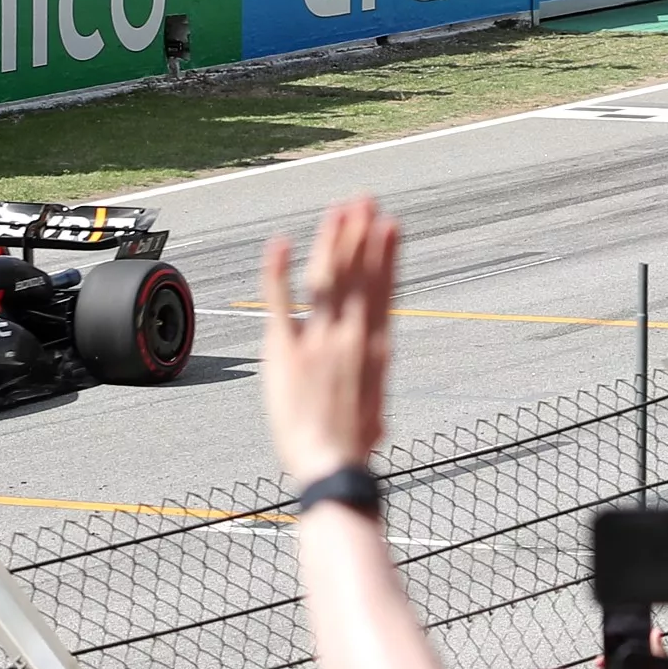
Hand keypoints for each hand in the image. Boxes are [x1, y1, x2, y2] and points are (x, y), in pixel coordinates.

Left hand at [260, 197, 396, 481]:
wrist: (331, 467)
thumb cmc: (351, 448)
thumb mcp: (375, 412)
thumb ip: (372, 392)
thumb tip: (379, 400)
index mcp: (376, 348)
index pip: (382, 290)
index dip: (386, 255)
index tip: (388, 226)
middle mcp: (350, 336)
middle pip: (357, 275)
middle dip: (361, 235)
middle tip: (364, 201)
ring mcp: (318, 341)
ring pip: (327, 279)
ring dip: (333, 241)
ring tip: (338, 210)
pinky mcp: (285, 351)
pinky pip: (280, 303)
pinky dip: (278, 271)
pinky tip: (280, 243)